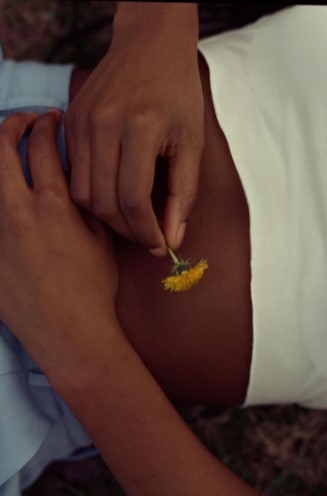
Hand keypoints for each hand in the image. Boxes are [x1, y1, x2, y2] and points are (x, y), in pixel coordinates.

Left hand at [0, 111, 118, 376]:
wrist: (70, 330)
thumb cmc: (92, 288)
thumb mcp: (102, 240)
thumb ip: (88, 205)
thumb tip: (80, 178)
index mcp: (54, 205)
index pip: (44, 147)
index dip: (47, 126)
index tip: (51, 119)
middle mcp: (19, 211)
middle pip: (3, 151)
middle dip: (12, 126)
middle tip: (23, 121)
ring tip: (5, 149)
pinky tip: (3, 192)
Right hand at [64, 3, 203, 255]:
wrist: (150, 46)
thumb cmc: (178, 94)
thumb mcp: (192, 143)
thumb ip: (184, 194)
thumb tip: (172, 238)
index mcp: (139, 128)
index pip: (134, 200)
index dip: (147, 232)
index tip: (159, 246)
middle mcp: (103, 124)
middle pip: (104, 202)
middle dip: (128, 230)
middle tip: (147, 236)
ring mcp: (81, 121)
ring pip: (82, 194)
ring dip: (107, 217)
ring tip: (132, 220)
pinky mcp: (70, 121)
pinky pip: (73, 174)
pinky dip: (92, 194)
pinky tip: (114, 195)